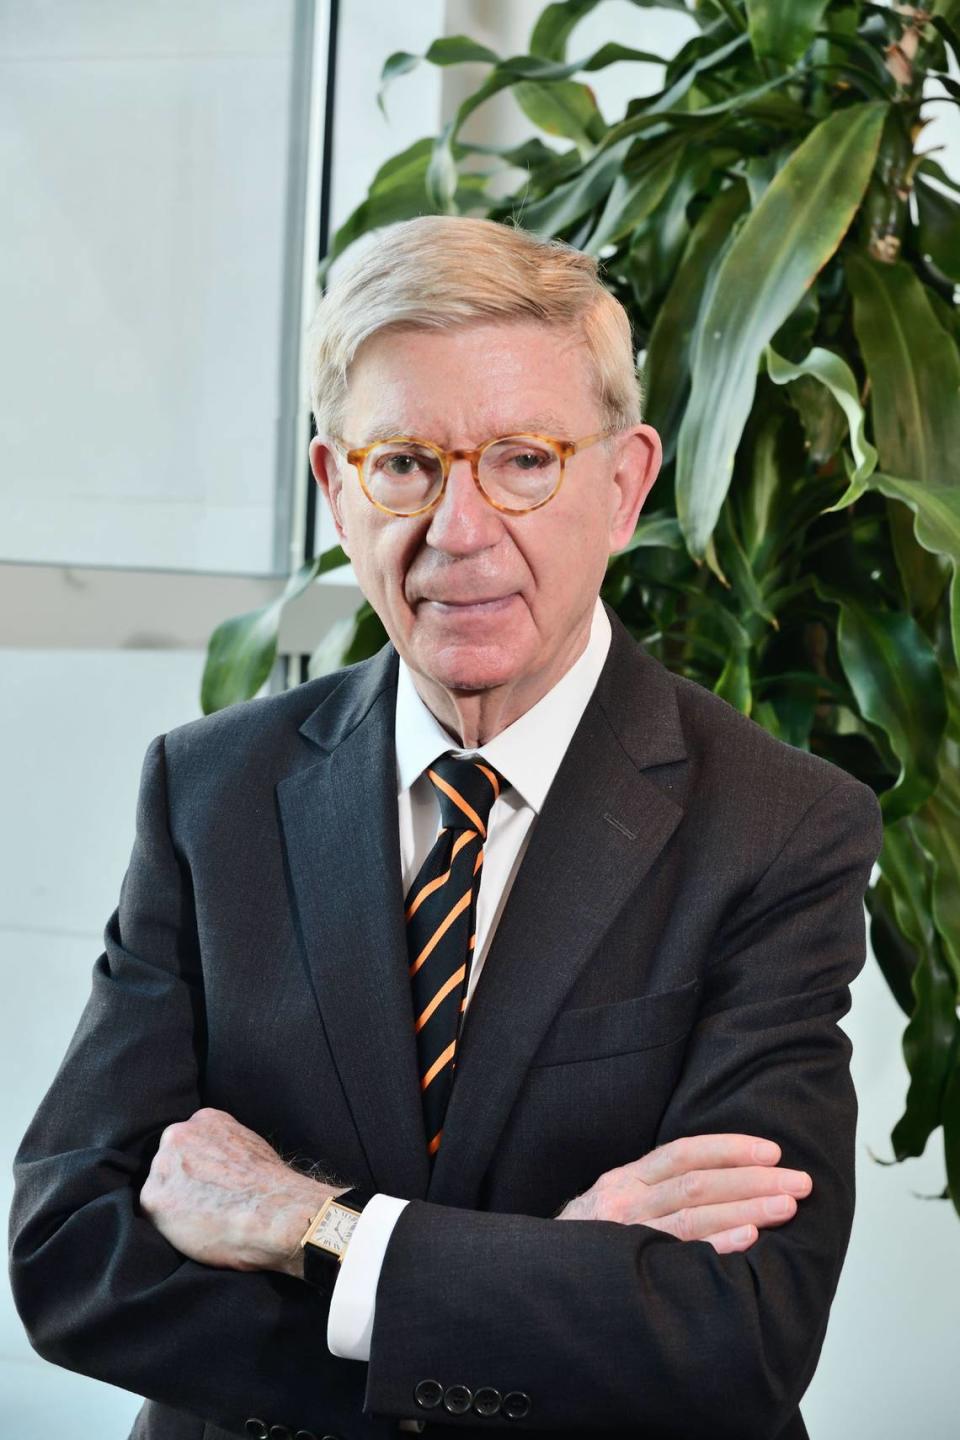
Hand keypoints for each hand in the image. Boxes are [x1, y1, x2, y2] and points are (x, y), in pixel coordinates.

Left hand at [139, 1107, 340, 1276]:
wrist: (274, 1213)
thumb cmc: (270, 1186)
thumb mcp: (250, 1145)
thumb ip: (223, 1146)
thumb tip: (215, 1161)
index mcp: (204, 1120)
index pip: (188, 1143)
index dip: (196, 1167)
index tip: (208, 1182)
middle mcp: (178, 1135)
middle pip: (168, 1162)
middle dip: (181, 1182)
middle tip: (203, 1204)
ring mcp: (163, 1165)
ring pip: (159, 1188)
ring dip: (173, 1203)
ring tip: (201, 1220)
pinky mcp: (154, 1198)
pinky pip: (152, 1215)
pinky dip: (168, 1226)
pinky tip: (194, 1231)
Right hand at [555, 1133, 811, 1254]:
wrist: (539, 1277)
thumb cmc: (589, 1244)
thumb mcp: (616, 1205)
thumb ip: (655, 1191)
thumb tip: (722, 1183)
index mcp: (627, 1178)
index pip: (684, 1152)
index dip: (730, 1148)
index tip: (773, 1152)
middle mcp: (625, 1199)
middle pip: (698, 1181)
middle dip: (753, 1180)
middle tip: (800, 1183)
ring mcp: (624, 1233)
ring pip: (693, 1213)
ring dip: (746, 1207)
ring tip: (787, 1207)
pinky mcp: (625, 1266)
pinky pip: (678, 1252)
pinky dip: (716, 1243)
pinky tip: (748, 1239)